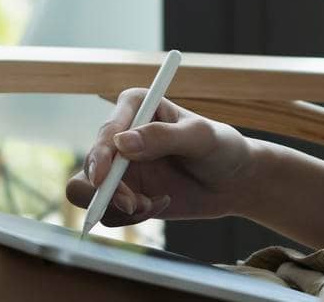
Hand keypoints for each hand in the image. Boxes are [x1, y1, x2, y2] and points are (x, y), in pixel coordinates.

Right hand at [65, 88, 259, 226]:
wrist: (233, 181)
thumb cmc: (222, 148)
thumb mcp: (200, 137)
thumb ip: (163, 136)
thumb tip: (122, 142)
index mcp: (136, 107)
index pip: (107, 131)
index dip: (99, 156)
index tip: (103, 180)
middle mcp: (121, 135)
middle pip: (90, 165)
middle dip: (107, 191)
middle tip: (134, 205)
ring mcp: (119, 166)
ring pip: (90, 193)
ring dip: (117, 208)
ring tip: (151, 206)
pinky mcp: (123, 192)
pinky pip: (108, 212)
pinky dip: (130, 217)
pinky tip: (160, 205)